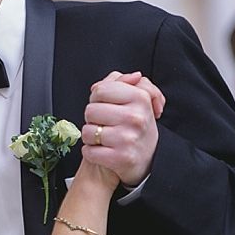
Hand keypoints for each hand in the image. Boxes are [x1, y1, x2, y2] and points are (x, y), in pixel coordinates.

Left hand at [81, 71, 165, 186]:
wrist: (146, 159)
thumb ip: (127, 81)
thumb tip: (133, 75)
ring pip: (87, 132)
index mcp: (140, 98)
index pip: (100, 90)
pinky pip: (89, 151)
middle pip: (90, 111)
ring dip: (91, 137)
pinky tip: (104, 151)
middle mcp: (136, 117)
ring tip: (105, 138)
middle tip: (107, 124)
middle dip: (94, 119)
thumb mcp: (137, 99)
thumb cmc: (135, 125)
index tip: (107, 106)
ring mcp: (128, 138)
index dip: (97, 99)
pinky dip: (92, 153)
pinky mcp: (120, 158)